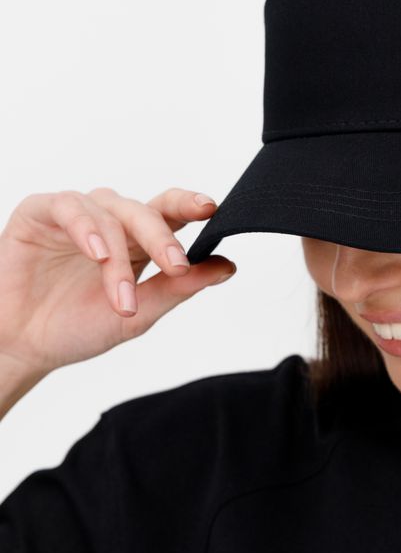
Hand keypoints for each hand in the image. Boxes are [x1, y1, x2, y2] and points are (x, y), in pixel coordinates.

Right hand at [0, 187, 234, 380]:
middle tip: (176, 266)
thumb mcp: (136, 316)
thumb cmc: (75, 328)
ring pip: (109, 214)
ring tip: (121, 295)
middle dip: (163, 239)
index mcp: (137, 240)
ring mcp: (76, 215)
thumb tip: (227, 267)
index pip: (169, 212)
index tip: (213, 211)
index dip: (191, 205)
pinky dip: (85, 227)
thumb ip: (178, 288)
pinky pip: (68, 207)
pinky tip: (96, 251)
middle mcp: (110, 221)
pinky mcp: (39, 213)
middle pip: (145, 211)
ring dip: (119, 256)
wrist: (21, 348)